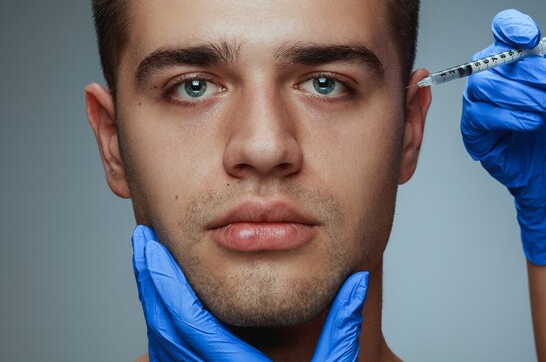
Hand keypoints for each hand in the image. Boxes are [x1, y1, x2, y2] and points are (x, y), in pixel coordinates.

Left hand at [132, 225, 368, 360]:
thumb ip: (342, 329)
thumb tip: (356, 282)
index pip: (188, 322)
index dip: (166, 282)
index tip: (152, 248)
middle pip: (163, 327)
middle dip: (150, 280)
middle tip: (143, 239)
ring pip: (161, 341)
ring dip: (153, 298)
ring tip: (150, 261)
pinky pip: (168, 355)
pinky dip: (161, 322)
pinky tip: (164, 300)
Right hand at [461, 7, 545, 264]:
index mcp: (518, 58)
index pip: (503, 29)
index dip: (513, 28)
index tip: (534, 39)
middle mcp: (494, 77)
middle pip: (492, 58)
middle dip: (527, 68)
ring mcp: (481, 104)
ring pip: (483, 85)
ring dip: (520, 94)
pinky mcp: (475, 132)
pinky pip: (479, 116)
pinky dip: (508, 117)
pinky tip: (533, 123)